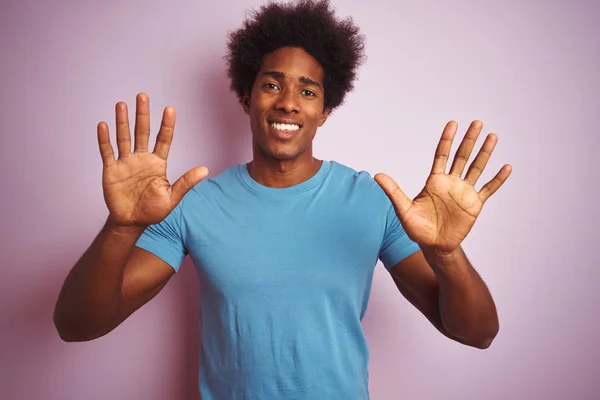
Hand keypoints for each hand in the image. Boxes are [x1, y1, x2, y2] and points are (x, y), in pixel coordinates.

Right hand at [97, 93, 208, 228]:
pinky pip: (107, 152)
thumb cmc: (153, 210)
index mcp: (158, 163)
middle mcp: (142, 158)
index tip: (170, 109)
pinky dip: (104, 139)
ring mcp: (126, 163)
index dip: (167, 125)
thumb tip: (205, 170)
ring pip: (124, 137)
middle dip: (143, 115)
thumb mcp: (172, 197)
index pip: (164, 139)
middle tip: (143, 96)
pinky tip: (103, 125)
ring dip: (122, 121)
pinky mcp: (111, 170)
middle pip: (143, 132)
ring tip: (122, 104)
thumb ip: (186, 182)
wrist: (132, 222)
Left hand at [375, 120, 511, 253]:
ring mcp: (464, 192)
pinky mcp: (474, 204)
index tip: (453, 124)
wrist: (434, 246)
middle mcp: (451, 183)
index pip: (442, 155)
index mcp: (435, 181)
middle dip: (469, 140)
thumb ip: (393, 191)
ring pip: (476, 168)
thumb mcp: (403, 210)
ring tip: (493, 137)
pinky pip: (488, 189)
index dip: (447, 140)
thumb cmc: (417, 229)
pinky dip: (497, 179)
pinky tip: (506, 167)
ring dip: (485, 153)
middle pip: (462, 157)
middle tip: (477, 123)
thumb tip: (377, 176)